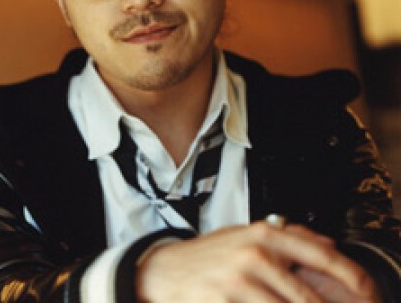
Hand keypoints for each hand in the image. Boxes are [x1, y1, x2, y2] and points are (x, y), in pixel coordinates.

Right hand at [136, 222, 377, 301]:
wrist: (163, 270)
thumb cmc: (208, 255)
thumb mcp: (245, 235)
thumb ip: (286, 236)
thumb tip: (329, 243)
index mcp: (264, 234)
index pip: (322, 255)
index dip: (352, 278)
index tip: (367, 293)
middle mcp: (254, 254)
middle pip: (308, 297)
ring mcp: (238, 280)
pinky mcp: (222, 301)